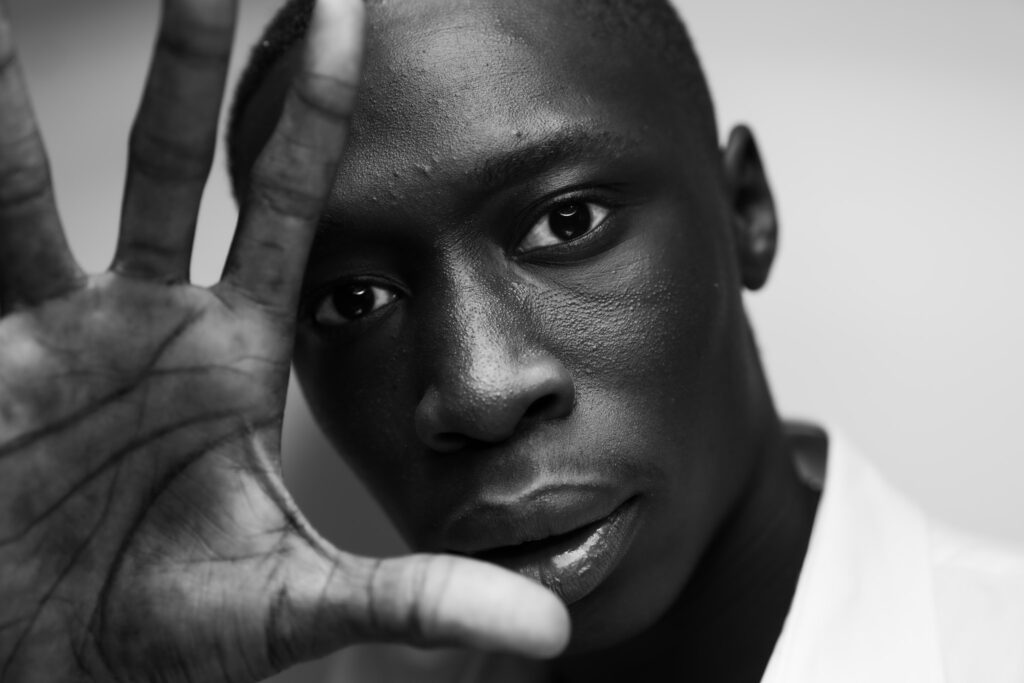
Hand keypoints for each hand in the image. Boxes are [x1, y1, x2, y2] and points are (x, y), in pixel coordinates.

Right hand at [0, 0, 568, 680]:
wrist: (64, 663)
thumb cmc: (178, 628)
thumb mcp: (307, 605)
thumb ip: (421, 602)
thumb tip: (549, 632)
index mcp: (237, 348)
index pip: (294, 204)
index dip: (317, 112)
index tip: (348, 9)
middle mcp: (150, 317)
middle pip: (175, 157)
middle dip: (197, 55)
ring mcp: (60, 330)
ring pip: (42, 181)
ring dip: (22, 95)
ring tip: (8, 12)